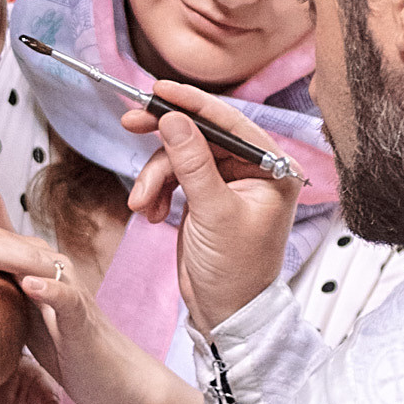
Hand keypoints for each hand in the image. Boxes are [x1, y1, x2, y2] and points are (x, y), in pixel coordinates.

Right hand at [124, 91, 298, 333]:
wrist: (224, 313)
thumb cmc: (235, 271)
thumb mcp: (214, 212)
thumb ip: (193, 162)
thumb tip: (173, 118)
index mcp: (273, 168)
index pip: (230, 122)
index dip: (192, 103)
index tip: (159, 90)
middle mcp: (254, 169)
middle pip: (201, 134)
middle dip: (164, 139)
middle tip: (131, 123)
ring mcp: (228, 182)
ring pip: (180, 155)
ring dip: (155, 177)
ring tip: (143, 204)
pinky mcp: (206, 195)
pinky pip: (174, 175)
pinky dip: (157, 191)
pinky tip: (151, 214)